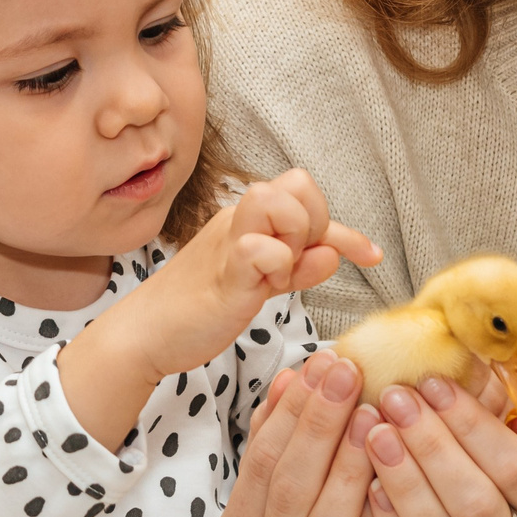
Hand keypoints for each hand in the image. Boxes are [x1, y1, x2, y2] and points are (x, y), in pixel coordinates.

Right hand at [112, 170, 378, 382]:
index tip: (370, 256)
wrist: (146, 334)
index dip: (346, 229)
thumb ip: (299, 267)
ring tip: (278, 274)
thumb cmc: (201, 307)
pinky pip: (261, 248)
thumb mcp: (262, 283)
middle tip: (295, 264)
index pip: (306, 195)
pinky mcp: (223, 271)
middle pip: (298, 182)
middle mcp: (240, 221)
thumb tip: (333, 253)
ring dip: (294, 237)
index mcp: (248, 220)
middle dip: (314, 224)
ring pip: (277, 199)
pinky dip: (277, 266)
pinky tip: (266, 289)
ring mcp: (229, 242)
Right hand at [209, 353, 427, 516]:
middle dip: (319, 426)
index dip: (290, 411)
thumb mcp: (302, 493)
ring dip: (350, 465)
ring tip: (376, 415)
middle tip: (350, 374)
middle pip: (288, 492)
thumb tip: (291, 376)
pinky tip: (400, 470)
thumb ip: (289, 441)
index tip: (323, 363)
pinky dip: (382, 512)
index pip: (259, 466)